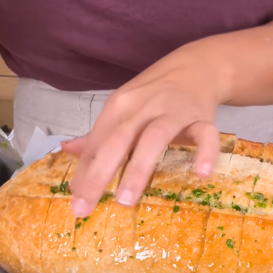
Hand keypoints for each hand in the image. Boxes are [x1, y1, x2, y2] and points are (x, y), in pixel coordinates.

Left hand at [61, 46, 228, 217]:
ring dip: (138, 168)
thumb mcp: (123, 108)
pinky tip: (201, 174)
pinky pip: (205, 135)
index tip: (75, 200)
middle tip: (87, 206)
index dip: (84, 171)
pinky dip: (205, 153)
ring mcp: (174, 111)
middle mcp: (144, 107)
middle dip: (100, 173)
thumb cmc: (155, 94)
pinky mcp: (201, 116)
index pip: (98, 141)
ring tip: (126, 200)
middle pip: (118, 139)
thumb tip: (67, 150)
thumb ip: (100, 134)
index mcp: (120, 106)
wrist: (198, 66)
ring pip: (154, 138)